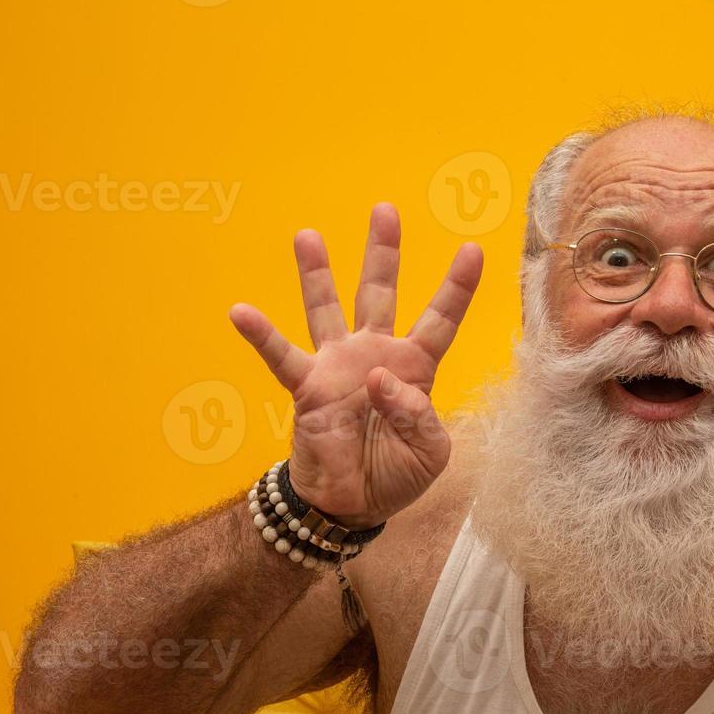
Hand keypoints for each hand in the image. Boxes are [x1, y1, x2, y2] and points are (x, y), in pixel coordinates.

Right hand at [230, 203, 481, 529]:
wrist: (351, 504)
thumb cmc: (395, 474)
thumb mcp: (429, 452)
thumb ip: (418, 415)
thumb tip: (381, 379)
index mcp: (415, 368)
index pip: (440, 319)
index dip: (456, 286)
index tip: (473, 248)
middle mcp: (375, 354)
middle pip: (381, 293)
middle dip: (382, 252)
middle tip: (385, 209)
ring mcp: (338, 366)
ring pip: (327, 309)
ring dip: (317, 273)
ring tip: (308, 235)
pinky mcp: (308, 387)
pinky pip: (282, 357)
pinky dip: (261, 335)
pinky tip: (241, 311)